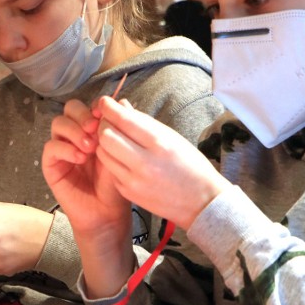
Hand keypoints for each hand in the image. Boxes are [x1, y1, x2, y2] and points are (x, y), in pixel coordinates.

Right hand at [42, 99, 130, 235]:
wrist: (108, 212)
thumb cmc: (116, 184)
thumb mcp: (122, 153)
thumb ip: (121, 128)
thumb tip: (122, 101)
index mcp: (93, 129)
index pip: (88, 105)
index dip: (95, 105)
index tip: (106, 114)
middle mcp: (76, 135)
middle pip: (70, 108)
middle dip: (82, 114)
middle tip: (95, 127)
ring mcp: (62, 148)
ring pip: (58, 123)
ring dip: (74, 131)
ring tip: (90, 147)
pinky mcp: (51, 164)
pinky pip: (51, 147)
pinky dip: (65, 148)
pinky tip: (80, 158)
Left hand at [93, 96, 232, 229]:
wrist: (201, 202)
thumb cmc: (190, 164)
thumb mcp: (172, 138)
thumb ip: (145, 122)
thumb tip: (121, 106)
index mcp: (159, 143)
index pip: (123, 119)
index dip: (108, 107)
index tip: (104, 102)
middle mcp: (144, 162)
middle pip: (106, 135)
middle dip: (103, 124)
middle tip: (108, 122)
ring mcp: (134, 180)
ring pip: (103, 153)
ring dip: (105, 142)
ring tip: (115, 139)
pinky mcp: (128, 192)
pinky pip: (110, 169)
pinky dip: (113, 160)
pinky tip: (123, 158)